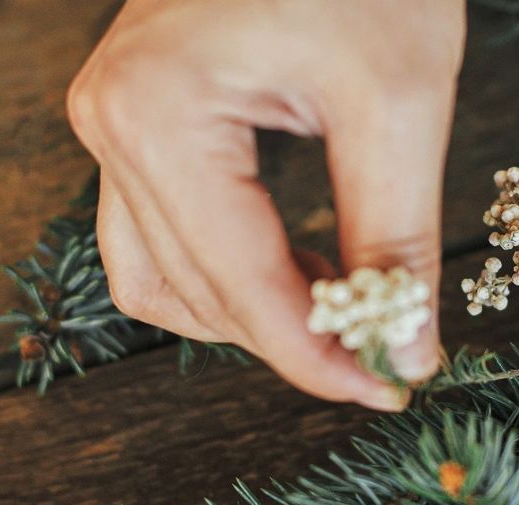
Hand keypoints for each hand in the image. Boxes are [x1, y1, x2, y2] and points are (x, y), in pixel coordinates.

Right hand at [67, 0, 465, 408]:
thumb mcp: (399, 102)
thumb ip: (397, 237)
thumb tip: (405, 348)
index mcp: (159, 115)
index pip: (240, 287)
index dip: (317, 358)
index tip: (386, 388)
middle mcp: (113, 123)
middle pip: (193, 294)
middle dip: (292, 337)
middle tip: (384, 348)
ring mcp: (118, 121)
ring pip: (165, 277)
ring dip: (255, 312)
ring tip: (346, 302)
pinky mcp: (145, 120)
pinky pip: (166, 234)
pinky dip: (233, 270)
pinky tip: (303, 266)